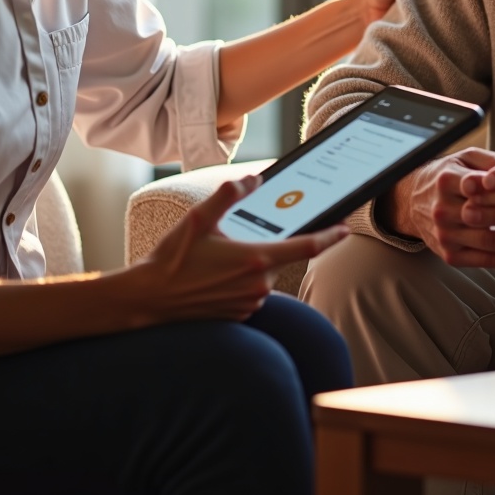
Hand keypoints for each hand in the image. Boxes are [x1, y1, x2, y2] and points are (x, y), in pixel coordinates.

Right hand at [133, 175, 348, 322]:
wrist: (148, 300)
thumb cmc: (172, 259)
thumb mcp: (198, 219)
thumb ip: (228, 195)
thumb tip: (253, 180)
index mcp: (255, 260)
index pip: (306, 247)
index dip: (330, 235)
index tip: (345, 227)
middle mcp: (258, 286)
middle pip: (280, 258)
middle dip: (271, 244)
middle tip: (243, 237)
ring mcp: (250, 304)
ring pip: (265, 275)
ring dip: (252, 263)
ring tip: (217, 259)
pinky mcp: (239, 315)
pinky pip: (252, 292)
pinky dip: (242, 280)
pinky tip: (214, 276)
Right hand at [386, 148, 494, 271]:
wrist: (410, 202)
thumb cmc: (446, 176)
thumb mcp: (464, 158)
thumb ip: (492, 161)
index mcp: (447, 180)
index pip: (483, 186)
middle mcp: (443, 209)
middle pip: (488, 214)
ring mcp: (445, 235)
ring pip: (488, 240)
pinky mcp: (449, 255)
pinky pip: (482, 261)